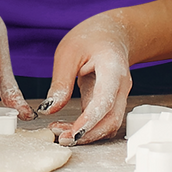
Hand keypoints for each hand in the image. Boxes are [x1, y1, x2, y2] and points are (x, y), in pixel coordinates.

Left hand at [40, 11, 131, 145]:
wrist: (112, 33)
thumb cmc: (90, 38)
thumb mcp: (68, 52)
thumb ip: (61, 82)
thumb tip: (50, 109)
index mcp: (113, 68)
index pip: (104, 100)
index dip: (89, 120)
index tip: (73, 133)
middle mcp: (121, 86)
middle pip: (110, 119)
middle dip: (87, 134)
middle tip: (61, 138)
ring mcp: (119, 96)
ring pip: (108, 125)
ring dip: (87, 134)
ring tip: (60, 133)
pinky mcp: (111, 103)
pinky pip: (102, 121)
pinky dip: (87, 129)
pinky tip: (68, 127)